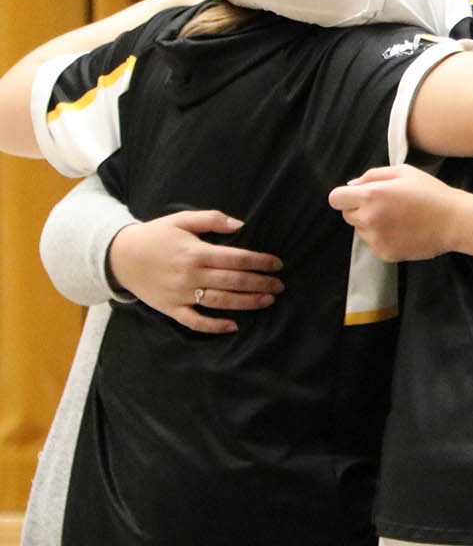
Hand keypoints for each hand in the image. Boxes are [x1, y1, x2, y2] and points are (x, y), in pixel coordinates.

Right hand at [108, 211, 283, 333]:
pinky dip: (215, 326)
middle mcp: (190, 275)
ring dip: (247, 302)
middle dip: (260, 283)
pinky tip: (234, 326)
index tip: (278, 264)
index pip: (237, 258)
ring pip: (220, 302)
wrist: (119, 256)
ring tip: (267, 300)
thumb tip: (241, 224)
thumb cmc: (155, 235)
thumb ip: (212, 219)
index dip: (260, 262)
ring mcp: (180, 294)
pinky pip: (195, 321)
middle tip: (280, 286)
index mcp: (196, 252)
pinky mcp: (170, 308)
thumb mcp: (181, 220)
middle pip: (233, 281)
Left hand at [328, 165, 465, 261]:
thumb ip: (372, 176)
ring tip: (399, 219)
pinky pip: (372, 244)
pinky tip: (402, 231)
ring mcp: (376, 239)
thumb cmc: (431, 193)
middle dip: (361, 209)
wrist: (455, 222)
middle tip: (387, 206)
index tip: (360, 197)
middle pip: (347, 215)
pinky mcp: (384, 253)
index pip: (336, 198)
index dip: (346, 196)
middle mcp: (369, 218)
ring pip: (360, 230)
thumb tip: (351, 186)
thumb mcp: (403, 172)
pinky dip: (382, 239)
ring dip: (372, 225)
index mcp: (371, 195)